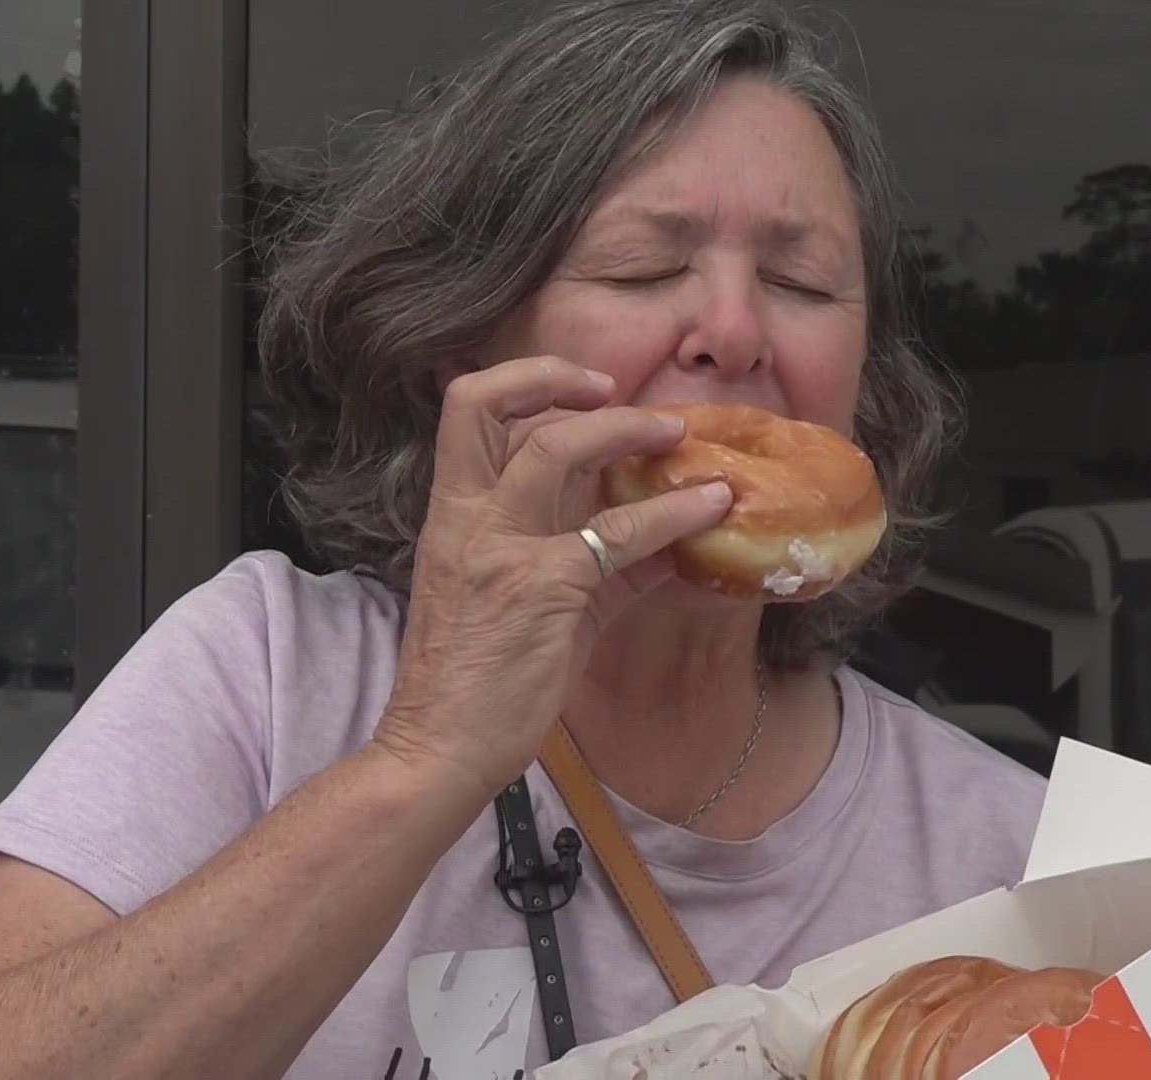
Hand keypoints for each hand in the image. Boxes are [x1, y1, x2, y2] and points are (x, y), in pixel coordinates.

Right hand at [371, 355, 733, 799]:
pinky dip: (674, 512)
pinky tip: (712, 507)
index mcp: (450, 516)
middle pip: (482, 403)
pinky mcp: (546, 588)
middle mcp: (466, 518)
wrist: (438, 749)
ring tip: (679, 434)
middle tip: (619, 392)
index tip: (578, 391)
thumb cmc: (470, 684)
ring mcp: (503, 548)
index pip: (464, 412)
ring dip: (627, 428)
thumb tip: (661, 540)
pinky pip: (620, 532)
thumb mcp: (514, 606)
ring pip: (557, 448)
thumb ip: (579, 562)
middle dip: (556, 379)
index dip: (522, 382)